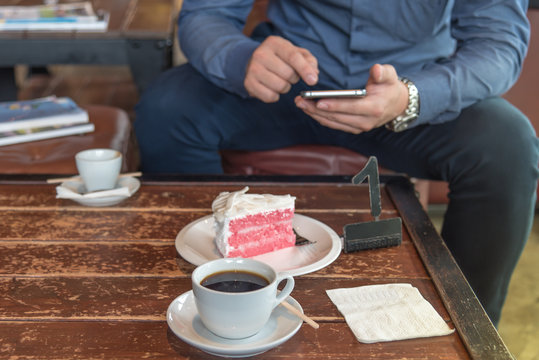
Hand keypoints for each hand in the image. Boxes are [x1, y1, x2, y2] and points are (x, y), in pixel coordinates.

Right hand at [244, 36, 318, 102]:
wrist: (253, 62)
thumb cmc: (279, 58)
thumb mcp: (295, 53)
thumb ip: (309, 61)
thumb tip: (314, 74)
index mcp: (274, 43)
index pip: (293, 57)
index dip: (305, 70)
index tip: (313, 81)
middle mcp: (261, 54)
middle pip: (288, 74)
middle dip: (294, 78)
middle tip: (289, 75)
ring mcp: (253, 69)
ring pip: (280, 87)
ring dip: (285, 87)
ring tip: (280, 80)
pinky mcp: (248, 83)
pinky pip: (270, 97)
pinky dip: (275, 96)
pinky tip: (272, 88)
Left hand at [294, 64, 408, 133]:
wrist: (396, 105)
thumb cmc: (390, 87)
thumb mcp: (391, 75)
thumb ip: (383, 72)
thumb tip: (375, 70)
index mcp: (374, 108)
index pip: (351, 107)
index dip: (334, 105)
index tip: (318, 102)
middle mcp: (366, 121)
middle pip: (337, 117)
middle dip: (316, 109)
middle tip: (300, 100)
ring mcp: (359, 127)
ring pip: (333, 122)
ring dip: (315, 114)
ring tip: (300, 104)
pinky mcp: (353, 128)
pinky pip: (334, 124)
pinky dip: (321, 118)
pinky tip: (309, 110)